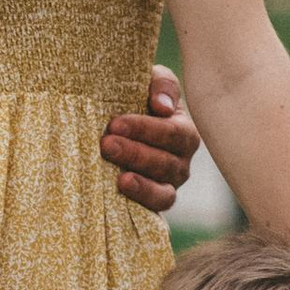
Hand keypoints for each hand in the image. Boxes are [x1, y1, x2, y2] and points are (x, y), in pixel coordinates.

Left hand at [99, 64, 200, 212]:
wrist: (112, 131)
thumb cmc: (131, 100)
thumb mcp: (146, 83)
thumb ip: (160, 84)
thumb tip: (164, 107)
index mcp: (181, 129)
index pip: (171, 131)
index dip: (145, 128)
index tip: (115, 123)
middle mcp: (181, 158)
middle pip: (167, 161)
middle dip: (135, 152)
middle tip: (107, 143)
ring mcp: (170, 183)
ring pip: (165, 188)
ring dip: (140, 181)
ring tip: (117, 175)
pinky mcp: (156, 202)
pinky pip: (158, 205)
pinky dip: (144, 198)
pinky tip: (123, 189)